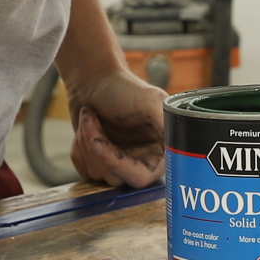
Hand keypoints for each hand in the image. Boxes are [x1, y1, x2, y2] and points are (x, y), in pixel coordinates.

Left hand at [66, 70, 166, 188]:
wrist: (95, 80)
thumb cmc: (125, 88)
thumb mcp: (150, 101)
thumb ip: (167, 124)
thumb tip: (180, 145)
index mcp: (161, 154)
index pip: (141, 178)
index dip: (118, 164)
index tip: (99, 142)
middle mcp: (143, 164)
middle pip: (115, 177)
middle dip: (96, 148)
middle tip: (91, 121)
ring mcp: (120, 166)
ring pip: (97, 174)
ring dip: (86, 143)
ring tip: (91, 118)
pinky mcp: (100, 166)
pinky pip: (84, 171)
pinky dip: (79, 148)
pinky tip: (87, 128)